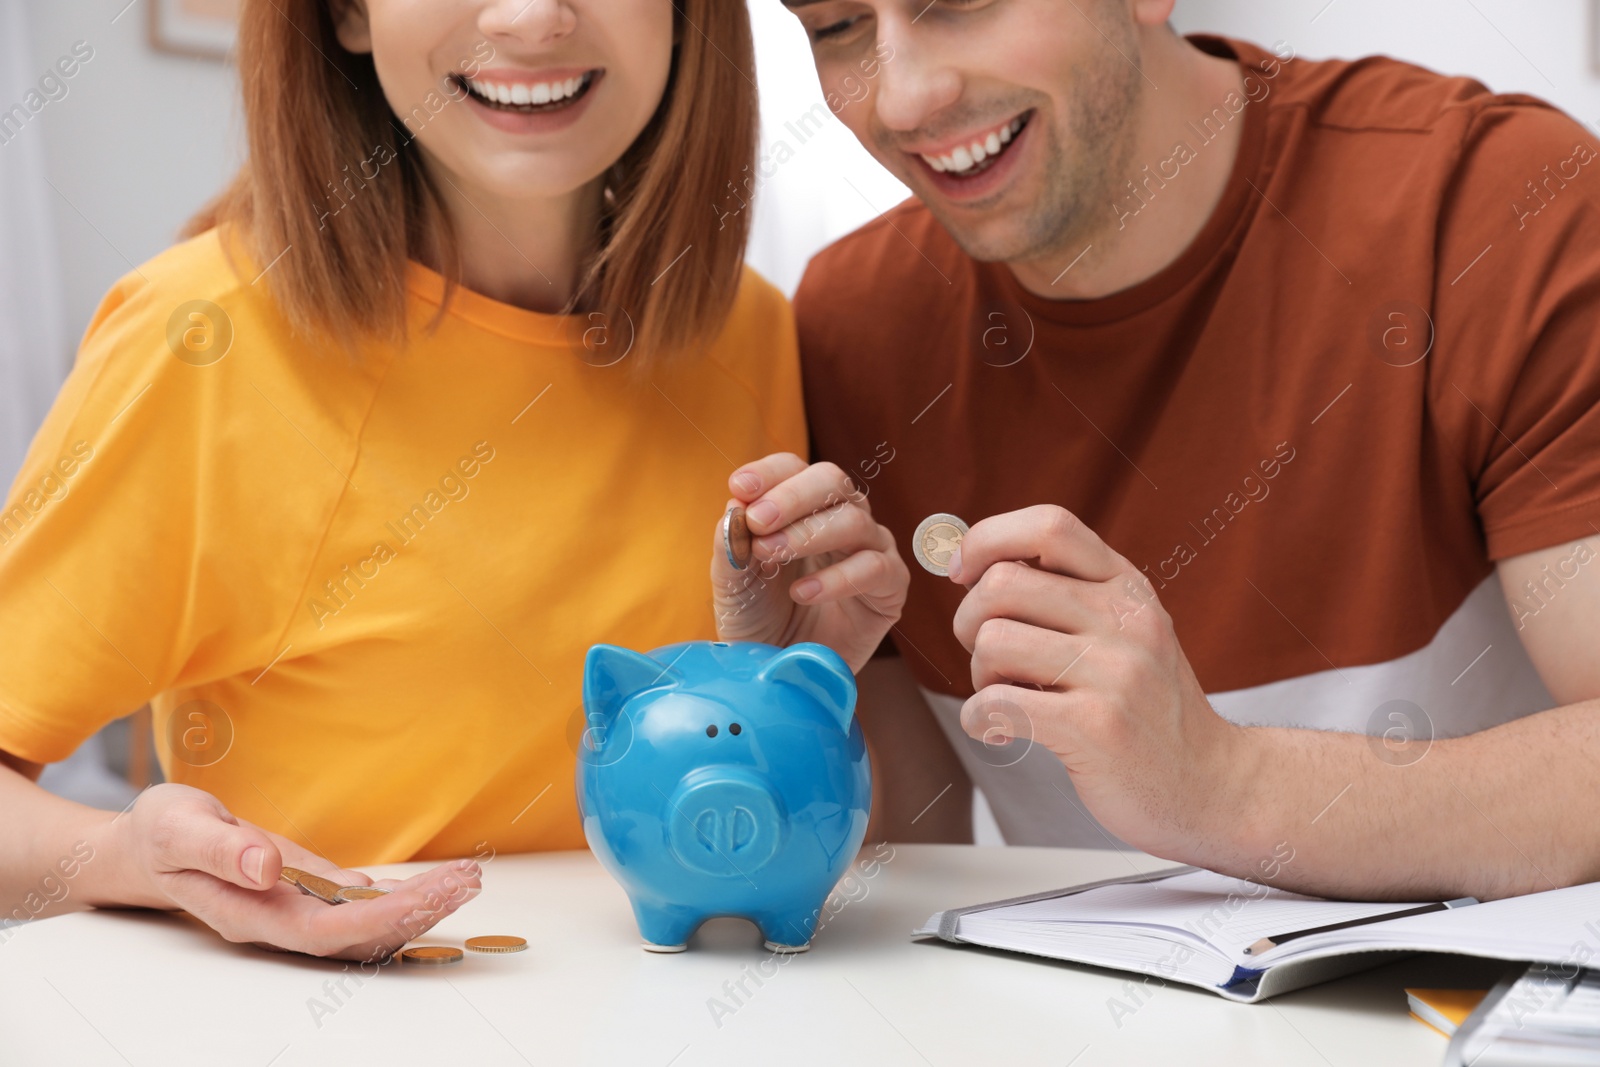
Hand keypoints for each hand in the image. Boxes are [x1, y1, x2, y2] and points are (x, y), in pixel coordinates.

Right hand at [100, 783, 479, 960]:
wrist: (147, 845)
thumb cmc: (159, 835)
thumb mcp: (178, 827)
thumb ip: (221, 849)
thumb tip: (268, 867)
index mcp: (251, 913)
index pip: (326, 930)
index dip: (380, 918)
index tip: (427, 896)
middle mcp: (282, 921)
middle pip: (360, 934)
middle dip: (418, 911)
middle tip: (468, 881)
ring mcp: (299, 910)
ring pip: (368, 924)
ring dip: (420, 904)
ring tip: (468, 878)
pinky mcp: (310, 892)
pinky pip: (363, 905)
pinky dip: (403, 894)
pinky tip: (437, 883)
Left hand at [712, 453, 907, 672]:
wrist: (781, 672)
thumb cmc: (758, 620)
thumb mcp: (732, 583)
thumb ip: (731, 545)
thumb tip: (735, 508)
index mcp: (801, 508)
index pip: (793, 468)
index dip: (769, 473)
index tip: (739, 488)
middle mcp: (841, 519)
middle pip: (832, 481)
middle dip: (792, 497)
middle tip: (758, 521)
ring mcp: (870, 550)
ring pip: (854, 520)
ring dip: (808, 535)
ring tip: (772, 556)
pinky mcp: (890, 588)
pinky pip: (875, 568)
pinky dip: (837, 578)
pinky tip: (804, 593)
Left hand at [949, 505, 1246, 859]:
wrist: (1209, 783)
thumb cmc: (1147, 708)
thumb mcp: (1126, 632)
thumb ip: (1068, 594)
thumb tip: (972, 565)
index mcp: (1127, 587)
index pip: (1049, 526)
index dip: (988, 539)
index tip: (963, 574)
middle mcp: (1125, 619)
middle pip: (1001, 583)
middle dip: (969, 622)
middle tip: (989, 660)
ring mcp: (1115, 672)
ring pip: (993, 642)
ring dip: (978, 676)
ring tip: (1005, 698)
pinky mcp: (1097, 727)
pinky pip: (997, 703)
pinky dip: (978, 719)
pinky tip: (999, 730)